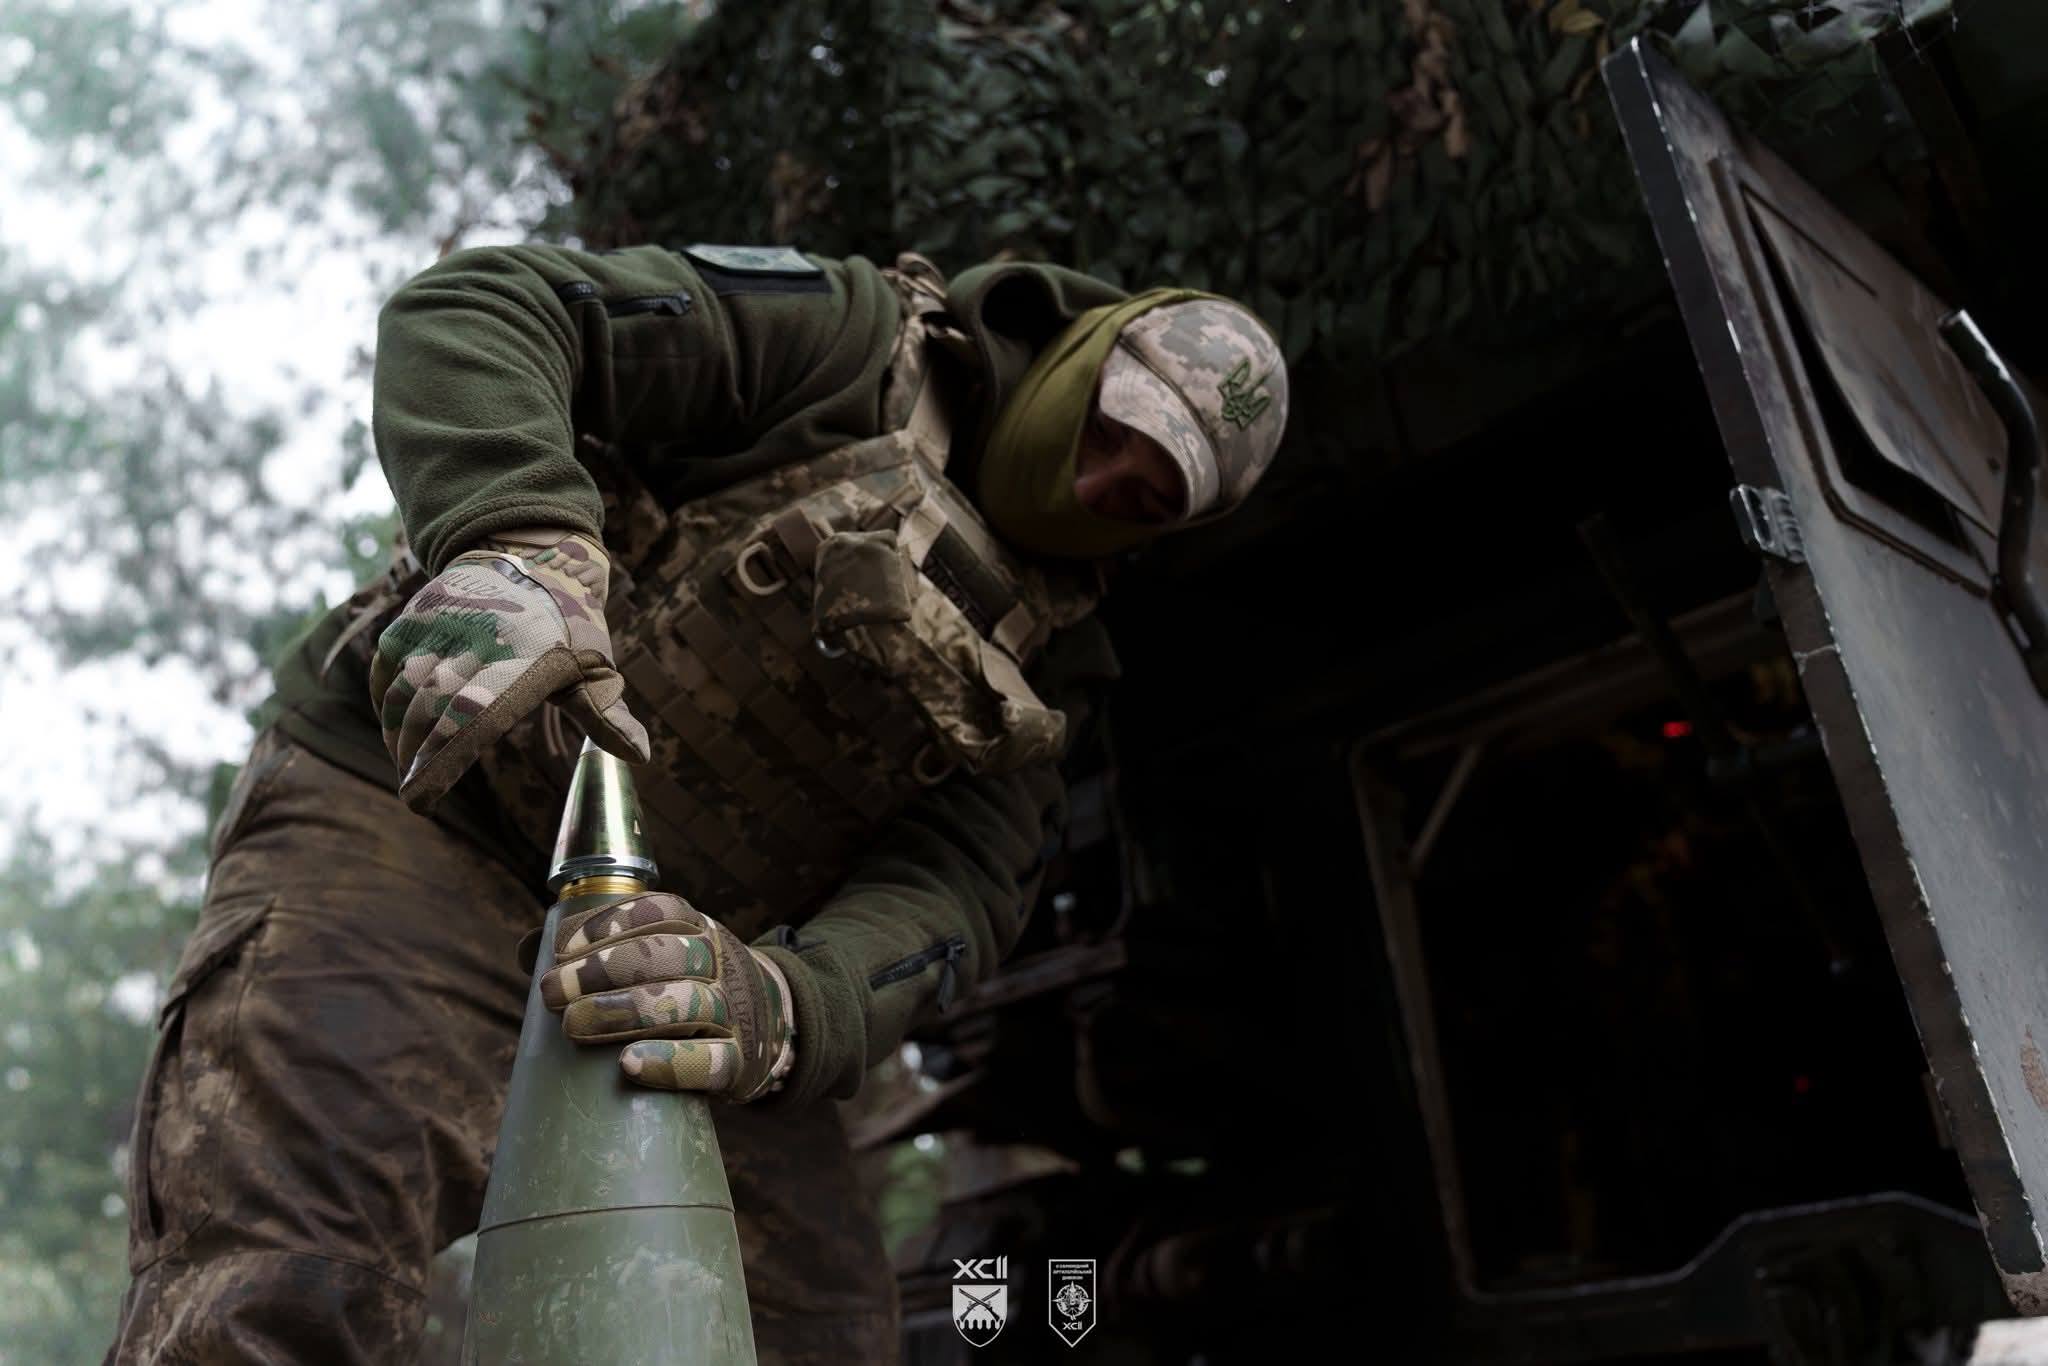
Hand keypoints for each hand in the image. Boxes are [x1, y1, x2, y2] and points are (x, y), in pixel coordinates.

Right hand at [369, 527, 648, 810]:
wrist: (535, 554)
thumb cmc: (570, 624)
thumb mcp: (595, 665)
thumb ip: (606, 715)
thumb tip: (640, 757)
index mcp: (523, 663)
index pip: (472, 723)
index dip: (441, 764)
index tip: (420, 800)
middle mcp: (476, 643)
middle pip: (430, 711)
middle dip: (414, 758)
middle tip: (414, 791)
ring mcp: (441, 626)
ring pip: (404, 689)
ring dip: (398, 733)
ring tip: (405, 764)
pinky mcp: (418, 615)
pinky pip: (388, 663)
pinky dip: (385, 697)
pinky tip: (393, 725)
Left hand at [539, 891, 795, 1100]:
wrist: (765, 1027)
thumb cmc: (684, 988)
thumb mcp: (656, 957)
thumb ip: (594, 952)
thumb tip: (530, 950)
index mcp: (697, 930)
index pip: (662, 911)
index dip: (612, 923)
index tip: (564, 947)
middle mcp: (719, 964)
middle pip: (671, 955)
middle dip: (604, 970)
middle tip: (552, 992)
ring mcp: (731, 1013)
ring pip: (689, 1004)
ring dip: (625, 1012)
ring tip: (573, 1026)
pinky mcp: (737, 1063)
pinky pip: (711, 1061)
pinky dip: (670, 1063)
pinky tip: (628, 1064)